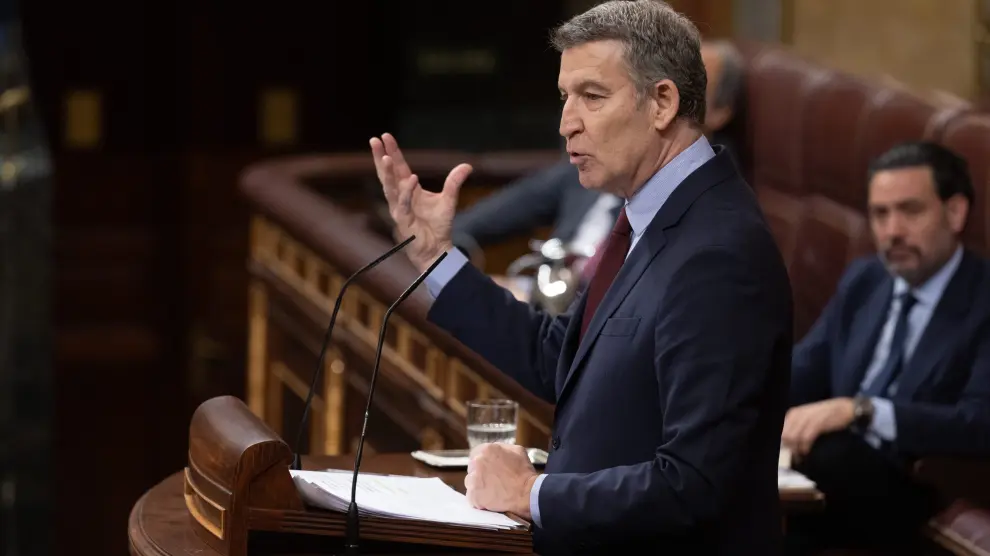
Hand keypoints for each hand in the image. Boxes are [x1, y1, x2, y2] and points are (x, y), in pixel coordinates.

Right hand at [370, 133, 472, 271]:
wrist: (437, 250)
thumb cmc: (438, 226)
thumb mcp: (448, 200)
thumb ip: (454, 182)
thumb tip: (467, 166)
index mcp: (408, 190)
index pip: (398, 167)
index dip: (392, 152)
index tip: (385, 136)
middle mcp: (400, 198)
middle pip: (387, 174)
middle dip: (380, 158)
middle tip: (374, 140)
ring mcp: (399, 209)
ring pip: (390, 188)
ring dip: (387, 173)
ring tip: (385, 157)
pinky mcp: (404, 222)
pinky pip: (404, 205)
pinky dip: (407, 192)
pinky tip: (411, 179)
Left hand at [465, 443, 538, 519]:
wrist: (527, 493)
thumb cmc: (524, 472)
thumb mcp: (517, 451)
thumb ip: (502, 448)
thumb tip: (496, 450)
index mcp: (486, 450)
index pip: (475, 454)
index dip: (482, 462)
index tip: (487, 469)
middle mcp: (477, 462)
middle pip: (472, 468)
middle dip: (480, 474)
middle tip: (491, 481)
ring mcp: (473, 479)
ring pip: (470, 482)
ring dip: (478, 486)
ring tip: (491, 491)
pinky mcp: (473, 496)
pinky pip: (472, 497)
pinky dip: (479, 500)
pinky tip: (490, 500)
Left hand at [781, 398, 855, 456]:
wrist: (844, 408)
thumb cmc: (826, 415)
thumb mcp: (807, 418)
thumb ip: (797, 428)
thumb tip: (787, 444)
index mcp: (793, 413)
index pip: (782, 431)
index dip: (784, 444)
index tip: (788, 453)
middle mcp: (797, 415)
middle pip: (785, 436)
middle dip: (789, 448)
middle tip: (795, 456)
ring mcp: (807, 418)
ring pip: (793, 438)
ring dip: (796, 449)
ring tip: (801, 456)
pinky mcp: (817, 423)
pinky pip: (806, 438)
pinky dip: (804, 447)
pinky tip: (806, 451)